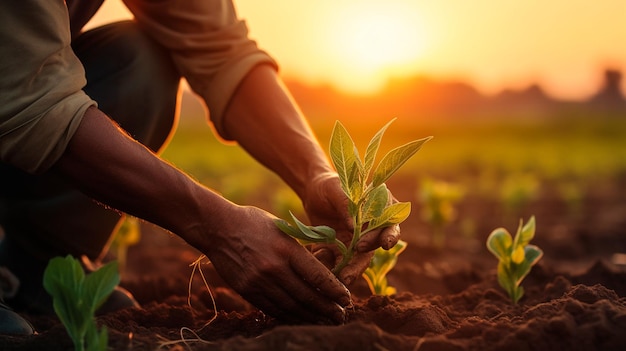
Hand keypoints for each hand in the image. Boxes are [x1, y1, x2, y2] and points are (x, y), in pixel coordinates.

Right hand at [199, 205, 350, 323]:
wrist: (218, 228)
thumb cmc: (254, 223)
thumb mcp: (282, 227)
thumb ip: (301, 248)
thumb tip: (323, 268)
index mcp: (287, 248)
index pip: (317, 275)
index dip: (334, 290)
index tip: (347, 298)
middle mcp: (274, 268)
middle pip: (307, 295)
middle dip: (327, 308)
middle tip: (341, 316)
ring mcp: (259, 281)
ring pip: (291, 306)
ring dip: (311, 316)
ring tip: (326, 321)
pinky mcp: (247, 290)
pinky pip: (273, 308)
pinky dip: (290, 316)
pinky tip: (301, 319)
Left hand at [302, 172, 400, 284]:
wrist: (313, 192)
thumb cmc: (329, 185)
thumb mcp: (336, 188)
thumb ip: (345, 203)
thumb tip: (353, 225)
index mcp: (380, 209)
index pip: (391, 224)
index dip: (389, 235)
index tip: (384, 244)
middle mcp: (372, 229)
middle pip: (375, 248)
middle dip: (363, 261)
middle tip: (350, 271)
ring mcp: (357, 242)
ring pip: (359, 260)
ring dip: (351, 270)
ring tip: (342, 278)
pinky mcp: (342, 251)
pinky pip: (341, 263)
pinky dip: (333, 267)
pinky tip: (326, 269)